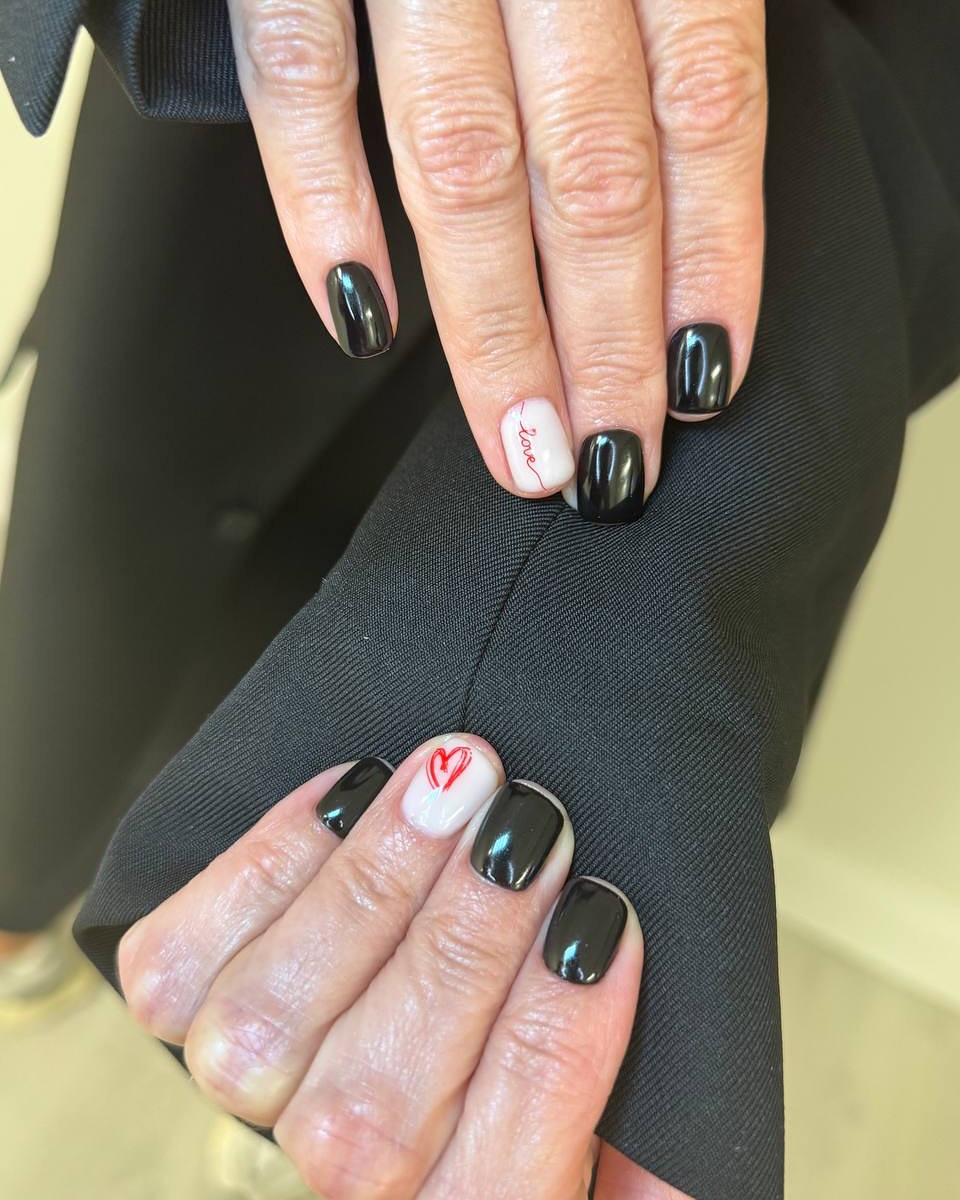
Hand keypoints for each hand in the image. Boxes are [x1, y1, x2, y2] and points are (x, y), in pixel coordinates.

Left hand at [118, 734, 689, 1197]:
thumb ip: (643, 1123)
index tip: (599, 917)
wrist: (438, 926)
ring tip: (448, 787)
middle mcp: (344, 1182)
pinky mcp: (183, 1009)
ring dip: (368, 889)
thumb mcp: (624, 1085)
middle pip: (370, 1118)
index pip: (500, 1184)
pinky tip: (353, 794)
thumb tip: (672, 1135)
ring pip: (265, 1032)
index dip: (551, 1041)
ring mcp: (250, 1097)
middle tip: (522, 823)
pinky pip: (182, 965)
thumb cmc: (536, 990)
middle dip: (458, 946)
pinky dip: (272, 864)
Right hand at [224, 0, 765, 518]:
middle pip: (582, 170)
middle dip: (600, 337)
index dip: (708, 262)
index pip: (702, 111)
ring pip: (454, 158)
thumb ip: (671, 14)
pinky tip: (358, 317)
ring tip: (517, 441)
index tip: (700, 387)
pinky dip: (319, 205)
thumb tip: (690, 189)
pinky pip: (297, 80)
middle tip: (606, 467)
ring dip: (486, 324)